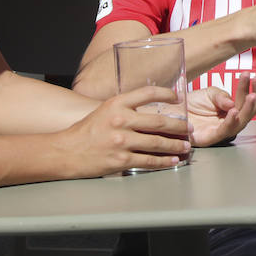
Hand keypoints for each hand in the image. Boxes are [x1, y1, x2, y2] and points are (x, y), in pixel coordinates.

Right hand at [59, 86, 191, 176]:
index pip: (148, 93)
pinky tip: (172, 161)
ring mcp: (121, 141)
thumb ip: (126, 108)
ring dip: (175, 145)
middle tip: (189, 128)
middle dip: (179, 125)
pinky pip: (148, 161)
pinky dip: (164, 162)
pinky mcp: (121, 160)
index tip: (179, 98)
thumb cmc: (85, 131)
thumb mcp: (105, 110)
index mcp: (117, 103)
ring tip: (185, 146)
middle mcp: (120, 120)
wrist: (66, 152)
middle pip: (158, 121)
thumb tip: (151, 109)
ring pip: (157, 142)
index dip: (167, 94)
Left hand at [188, 73, 255, 145]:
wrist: (172, 111)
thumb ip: (222, 96)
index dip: (253, 88)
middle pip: (249, 111)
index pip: (247, 99)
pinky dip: (230, 121)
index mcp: (232, 110)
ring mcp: (221, 130)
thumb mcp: (210, 94)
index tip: (254, 75)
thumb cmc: (191, 104)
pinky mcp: (210, 138)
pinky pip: (224, 131)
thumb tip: (232, 104)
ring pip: (240, 122)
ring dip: (247, 108)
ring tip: (251, 95)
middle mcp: (230, 121)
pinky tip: (234, 111)